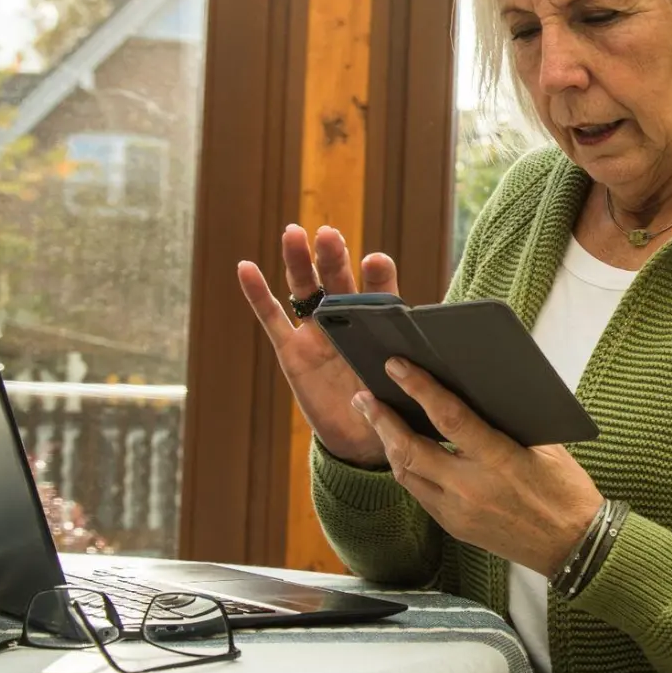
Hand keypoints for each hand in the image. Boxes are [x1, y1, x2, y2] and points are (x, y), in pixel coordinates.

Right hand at [237, 224, 396, 467]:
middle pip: (337, 280)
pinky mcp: (292, 352)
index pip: (379, 291)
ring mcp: (317, 333)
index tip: (376, 263)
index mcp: (380, 322)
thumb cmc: (392, 404)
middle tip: (329, 235)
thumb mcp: (404, 384)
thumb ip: (409, 363)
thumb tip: (425, 348)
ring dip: (298, 261)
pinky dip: (258, 294)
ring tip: (293, 234)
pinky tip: (246, 268)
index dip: (377, 277)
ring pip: (305, 289)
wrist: (364, 438)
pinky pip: (272, 319)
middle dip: (333, 257)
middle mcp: (347, 320)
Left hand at [352, 357, 603, 576]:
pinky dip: (407, 468)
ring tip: (374, 418)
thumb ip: (507, 422)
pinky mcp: (454, 528)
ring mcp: (458, 512)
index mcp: (499, 461)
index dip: (419, 389)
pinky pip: (419, 494)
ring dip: (387, 444)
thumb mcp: (544, 446)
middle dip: (382, 420)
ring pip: (406, 474)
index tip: (396, 366)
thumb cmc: (565, 490)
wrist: (573, 546)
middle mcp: (471, 488)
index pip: (449, 418)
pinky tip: (401, 451)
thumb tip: (472, 392)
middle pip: (411, 450)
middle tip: (363, 397)